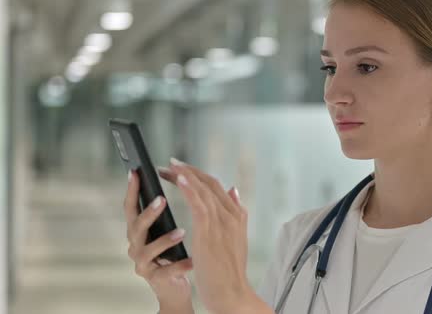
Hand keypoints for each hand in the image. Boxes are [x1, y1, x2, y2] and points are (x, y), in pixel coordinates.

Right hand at [124, 170, 194, 313]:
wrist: (175, 286)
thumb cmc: (172, 253)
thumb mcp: (168, 228)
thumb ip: (167, 209)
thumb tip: (179, 177)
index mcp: (139, 230)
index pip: (132, 206)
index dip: (132, 190)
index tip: (135, 172)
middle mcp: (135, 245)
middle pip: (135, 225)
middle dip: (148, 212)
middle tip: (163, 199)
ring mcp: (143, 263)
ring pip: (147, 250)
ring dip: (164, 240)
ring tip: (182, 232)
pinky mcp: (154, 280)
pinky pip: (166, 271)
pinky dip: (180, 265)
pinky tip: (192, 261)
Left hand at [158, 158, 270, 313]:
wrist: (232, 292)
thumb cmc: (230, 270)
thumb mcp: (237, 237)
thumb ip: (236, 212)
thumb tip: (234, 189)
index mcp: (237, 215)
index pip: (217, 186)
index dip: (199, 175)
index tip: (183, 169)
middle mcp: (232, 214)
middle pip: (210, 183)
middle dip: (189, 171)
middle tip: (171, 163)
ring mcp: (222, 221)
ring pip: (203, 189)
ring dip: (185, 175)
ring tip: (169, 166)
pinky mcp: (210, 230)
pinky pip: (198, 203)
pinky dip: (189, 188)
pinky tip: (178, 178)